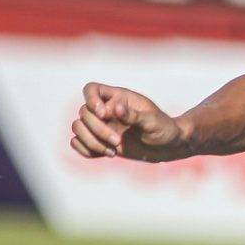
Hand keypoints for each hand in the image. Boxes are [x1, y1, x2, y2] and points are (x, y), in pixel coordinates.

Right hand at [70, 82, 187, 160]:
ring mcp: (101, 126)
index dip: (90, 100)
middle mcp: (106, 110)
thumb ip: (135, 115)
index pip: (91, 89)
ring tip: (113, 152)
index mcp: (118, 97)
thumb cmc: (164, 128)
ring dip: (91, 141)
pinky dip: (86, 150)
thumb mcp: (154, 122)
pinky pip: (78, 143)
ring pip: (77, 127)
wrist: (167, 146)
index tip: (104, 114)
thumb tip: (116, 108)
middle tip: (118, 142)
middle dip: (98, 130)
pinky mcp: (99, 141)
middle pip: (83, 113)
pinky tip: (107, 154)